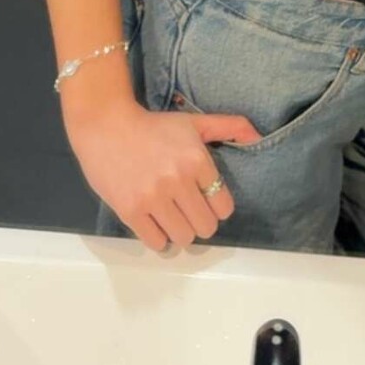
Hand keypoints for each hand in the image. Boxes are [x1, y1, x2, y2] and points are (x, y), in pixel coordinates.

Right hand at [68, 97, 262, 252]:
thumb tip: (257, 136)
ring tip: (171, 217)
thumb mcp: (192, 122)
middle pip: (205, 227)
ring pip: (183, 238)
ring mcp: (153, 197)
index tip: (205, 200)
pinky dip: (159, 238)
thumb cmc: (152, 126)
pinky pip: (156, 243)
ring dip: (180, 232)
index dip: (216, 206)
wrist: (106, 126)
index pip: (223, 206)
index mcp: (196, 159)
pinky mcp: (130, 211)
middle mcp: (178, 180)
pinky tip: (155, 222)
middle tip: (188, 211)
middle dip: (200, 222)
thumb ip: (228, 127)